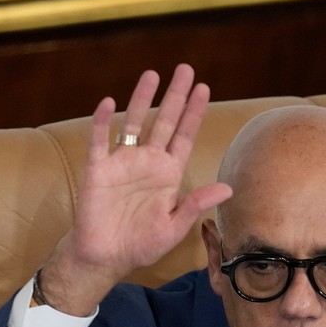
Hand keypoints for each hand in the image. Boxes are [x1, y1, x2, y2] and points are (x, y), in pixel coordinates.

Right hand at [37, 63, 233, 314]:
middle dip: (175, 96)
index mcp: (168, 174)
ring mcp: (122, 162)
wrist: (105, 257)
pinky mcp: (98, 169)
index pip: (185, 136)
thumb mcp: (174, 227)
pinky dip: (102, 121)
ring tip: (152, 74)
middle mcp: (147, 162)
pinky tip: (109, 102)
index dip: (194, 113)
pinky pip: (99, 140)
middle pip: (164, 121)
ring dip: (142, 98)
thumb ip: (196, 205)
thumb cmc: (140, 244)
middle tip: (186, 69)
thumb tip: (228, 189)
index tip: (204, 88)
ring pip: (134, 122)